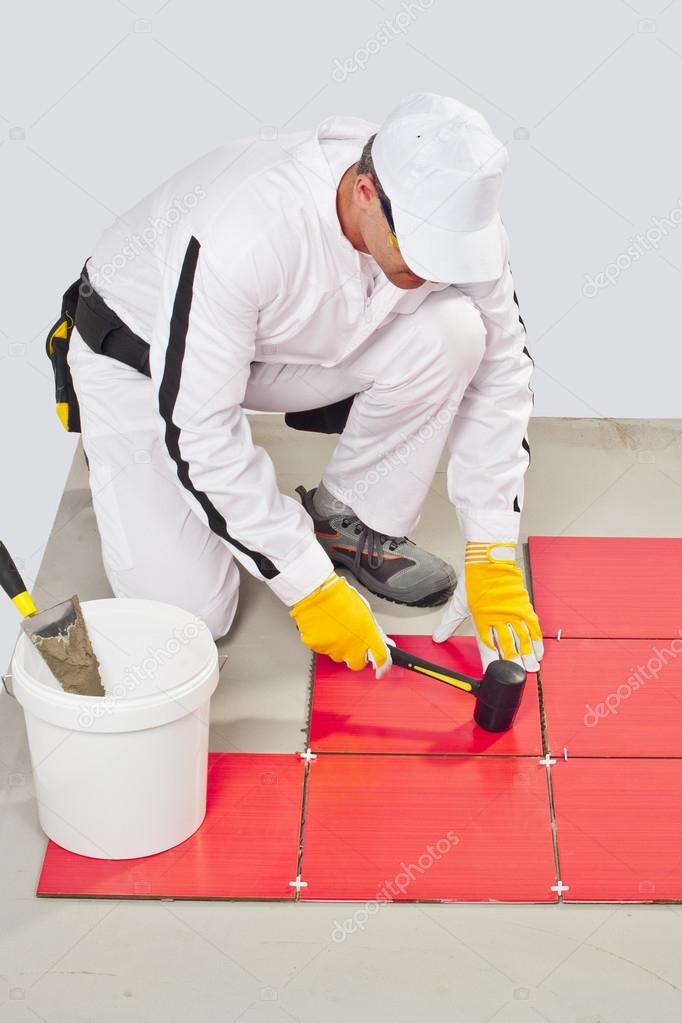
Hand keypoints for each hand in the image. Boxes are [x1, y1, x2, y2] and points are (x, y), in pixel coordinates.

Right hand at [290, 572, 391, 677]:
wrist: (316, 592)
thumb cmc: (340, 597)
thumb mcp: (365, 611)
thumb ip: (375, 630)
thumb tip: (383, 641)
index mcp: (367, 636)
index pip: (380, 658)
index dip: (382, 664)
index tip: (381, 666)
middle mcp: (351, 646)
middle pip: (357, 664)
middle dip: (357, 657)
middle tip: (353, 643)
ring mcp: (334, 649)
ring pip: (339, 656)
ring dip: (340, 647)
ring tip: (336, 629)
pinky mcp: (318, 648)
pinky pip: (324, 650)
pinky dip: (325, 642)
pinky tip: (325, 629)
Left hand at [432, 542, 542, 672]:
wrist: (489, 559)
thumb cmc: (474, 578)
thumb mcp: (459, 602)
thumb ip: (449, 623)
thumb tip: (438, 636)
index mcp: (481, 619)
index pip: (487, 647)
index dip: (490, 663)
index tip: (492, 674)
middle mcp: (498, 618)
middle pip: (508, 647)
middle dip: (514, 664)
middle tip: (519, 675)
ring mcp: (513, 612)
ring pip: (523, 639)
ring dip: (527, 655)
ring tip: (531, 667)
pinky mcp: (524, 606)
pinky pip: (533, 627)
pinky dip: (536, 640)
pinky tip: (538, 649)